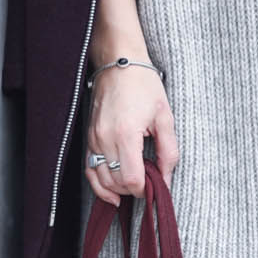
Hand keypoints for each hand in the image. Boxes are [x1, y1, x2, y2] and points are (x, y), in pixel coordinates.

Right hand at [84, 64, 177, 204]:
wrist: (119, 63)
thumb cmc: (143, 85)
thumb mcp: (164, 118)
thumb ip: (168, 152)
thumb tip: (166, 180)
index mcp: (126, 134)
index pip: (132, 179)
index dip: (145, 189)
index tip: (155, 185)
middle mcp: (105, 139)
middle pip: (117, 182)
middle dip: (134, 189)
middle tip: (149, 183)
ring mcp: (94, 139)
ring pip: (102, 179)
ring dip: (119, 189)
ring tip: (135, 186)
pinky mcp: (89, 138)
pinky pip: (89, 169)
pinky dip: (100, 185)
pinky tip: (112, 194)